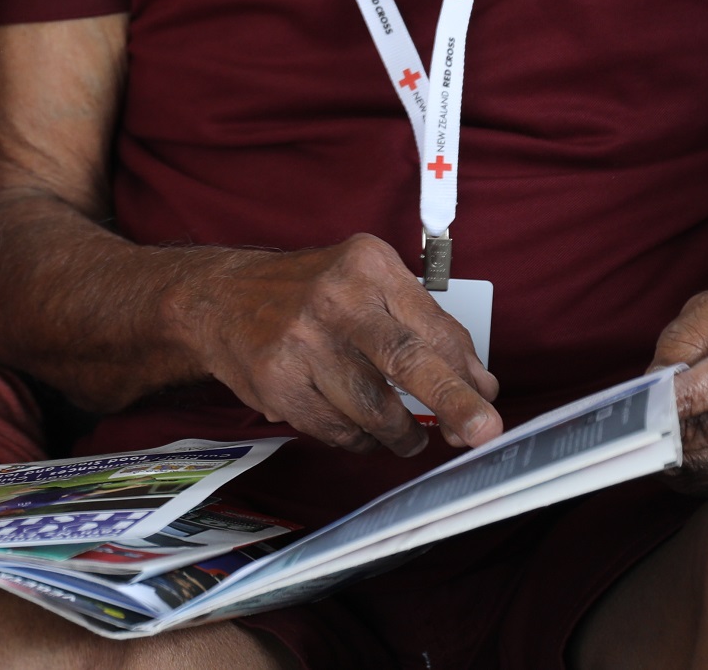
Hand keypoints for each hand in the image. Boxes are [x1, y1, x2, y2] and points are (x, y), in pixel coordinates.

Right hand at [173, 233, 501, 457]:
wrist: (219, 299)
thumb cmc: (311, 294)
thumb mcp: (370, 287)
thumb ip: (427, 329)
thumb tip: (482, 385)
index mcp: (367, 266)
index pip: (431, 327)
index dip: (465, 373)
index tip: (488, 405)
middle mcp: (333, 299)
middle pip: (405, 358)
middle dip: (451, 400)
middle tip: (482, 432)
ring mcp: (300, 343)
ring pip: (373, 410)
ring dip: (401, 435)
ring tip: (406, 437)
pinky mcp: (278, 383)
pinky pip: (337, 431)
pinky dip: (359, 440)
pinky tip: (359, 428)